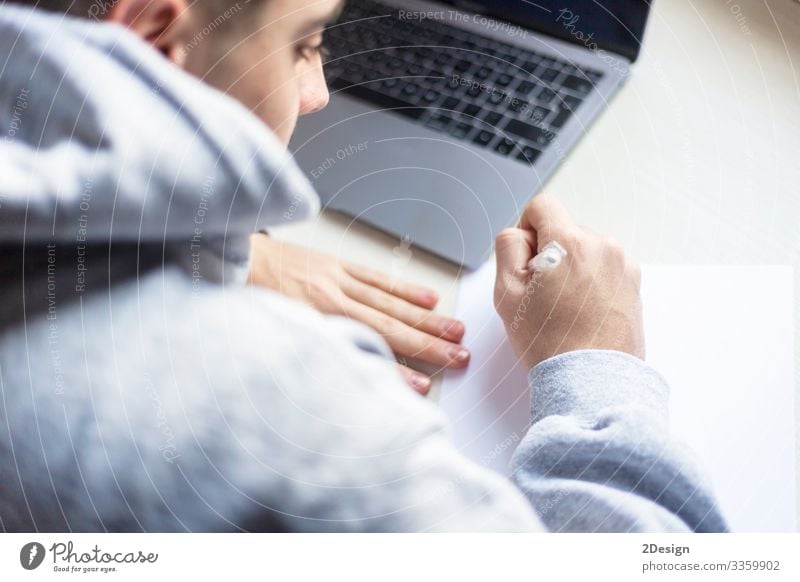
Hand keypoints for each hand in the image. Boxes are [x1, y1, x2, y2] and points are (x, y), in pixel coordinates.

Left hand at [248, 234, 468, 393]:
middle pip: (389, 326)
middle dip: (427, 344)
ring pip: (390, 302)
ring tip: (456, 331)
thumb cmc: (243, 298)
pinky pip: (377, 277)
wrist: (226, 256)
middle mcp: (331, 300)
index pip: (367, 348)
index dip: (397, 371)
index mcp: (313, 320)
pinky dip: (404, 288)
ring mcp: (337, 279)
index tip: (422, 387)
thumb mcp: (270, 334)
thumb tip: (344, 375)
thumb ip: (307, 352)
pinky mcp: (336, 264)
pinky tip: (429, 298)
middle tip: (459, 356)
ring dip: (426, 318)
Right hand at [493, 193, 644, 368]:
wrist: (590, 380)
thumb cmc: (548, 341)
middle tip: (542, 295)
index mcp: (570, 243)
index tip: (526, 259)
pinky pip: (604, 269)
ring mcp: (623, 265)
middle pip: (565, 231)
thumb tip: (521, 233)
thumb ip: (508, 247)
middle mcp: (603, 246)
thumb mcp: (507, 292)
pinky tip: (583, 313)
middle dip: (550, 254)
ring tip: (565, 308)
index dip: (526, 228)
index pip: (542, 206)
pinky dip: (591, 283)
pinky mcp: (634, 284)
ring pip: (585, 251)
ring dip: (572, 268)